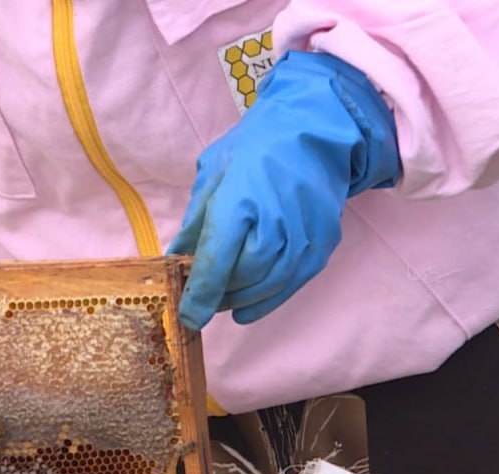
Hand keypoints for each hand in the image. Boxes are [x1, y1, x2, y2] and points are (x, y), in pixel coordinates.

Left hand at [167, 51, 400, 330]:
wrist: (314, 131)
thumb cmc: (255, 150)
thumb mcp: (212, 177)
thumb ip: (195, 222)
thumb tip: (175, 259)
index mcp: (239, 201)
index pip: (217, 261)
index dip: (200, 294)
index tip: (187, 317)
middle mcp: (275, 221)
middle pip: (244, 277)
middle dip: (219, 295)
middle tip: (201, 298)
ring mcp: (304, 235)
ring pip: (268, 286)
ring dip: (241, 301)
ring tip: (223, 300)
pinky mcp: (323, 244)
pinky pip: (292, 284)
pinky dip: (267, 301)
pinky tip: (248, 307)